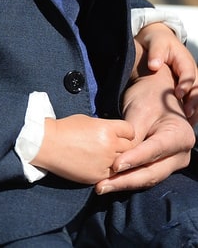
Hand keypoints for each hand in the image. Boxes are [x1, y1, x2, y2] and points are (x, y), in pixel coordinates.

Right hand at [32, 114, 135, 183]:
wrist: (45, 144)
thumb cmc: (63, 129)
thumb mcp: (87, 121)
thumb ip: (105, 128)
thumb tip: (116, 134)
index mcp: (107, 129)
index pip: (130, 131)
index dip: (124, 132)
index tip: (118, 134)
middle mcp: (109, 146)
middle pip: (130, 148)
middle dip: (123, 146)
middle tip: (111, 146)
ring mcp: (105, 163)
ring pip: (123, 163)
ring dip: (117, 160)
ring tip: (103, 156)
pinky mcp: (98, 176)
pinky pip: (111, 174)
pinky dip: (106, 170)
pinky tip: (95, 164)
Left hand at [100, 57, 194, 193]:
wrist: (157, 94)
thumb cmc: (148, 98)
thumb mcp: (140, 112)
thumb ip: (133, 136)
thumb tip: (119, 158)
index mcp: (180, 136)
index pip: (154, 151)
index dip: (135, 159)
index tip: (115, 166)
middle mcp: (180, 154)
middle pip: (153, 172)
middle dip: (126, 180)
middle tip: (102, 185)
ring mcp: (172, 163)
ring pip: (148, 178)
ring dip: (124, 183)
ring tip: (101, 187)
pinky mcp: (160, 165)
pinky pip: (144, 175)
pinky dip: (126, 179)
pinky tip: (108, 182)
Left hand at [135, 22, 197, 118]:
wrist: (160, 41)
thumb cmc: (157, 42)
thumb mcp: (156, 43)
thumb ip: (156, 53)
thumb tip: (154, 65)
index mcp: (185, 61)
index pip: (189, 73)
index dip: (185, 84)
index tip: (179, 93)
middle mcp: (192, 72)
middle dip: (194, 101)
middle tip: (187, 113)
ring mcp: (192, 80)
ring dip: (195, 108)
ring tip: (189, 120)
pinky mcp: (188, 86)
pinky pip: (193, 99)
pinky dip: (192, 109)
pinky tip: (188, 121)